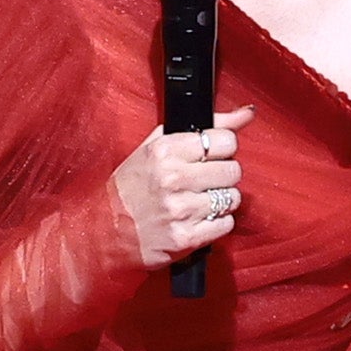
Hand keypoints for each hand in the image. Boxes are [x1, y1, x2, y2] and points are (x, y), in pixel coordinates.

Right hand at [108, 112, 253, 269]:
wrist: (104, 231)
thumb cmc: (130, 188)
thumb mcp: (156, 147)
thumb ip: (205, 127)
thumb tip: (246, 113)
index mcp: (165, 151)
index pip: (225, 139)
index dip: (223, 147)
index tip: (213, 154)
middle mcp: (174, 179)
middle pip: (233, 170)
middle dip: (223, 174)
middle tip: (206, 180)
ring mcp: (181, 210)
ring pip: (232, 198)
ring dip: (221, 200)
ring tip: (201, 200)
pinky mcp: (186, 238)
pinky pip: (226, 224)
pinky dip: (217, 222)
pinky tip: (199, 218)